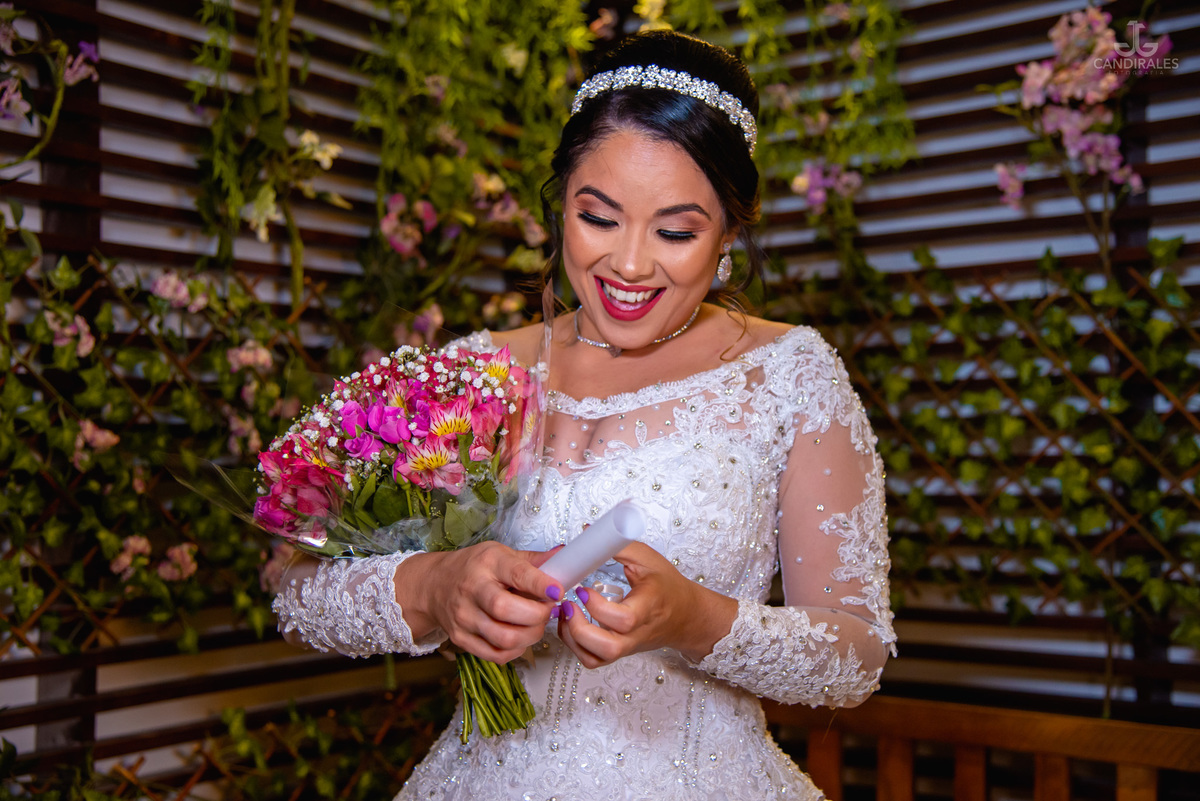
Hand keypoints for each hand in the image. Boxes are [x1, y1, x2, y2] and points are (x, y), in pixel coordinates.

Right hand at [396, 542, 563, 663]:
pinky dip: (516, 650)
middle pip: (507, 610)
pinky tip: (520, 637)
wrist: (434, 585)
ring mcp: (465, 617)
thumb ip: (534, 561)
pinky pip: (496, 655)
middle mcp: (473, 589)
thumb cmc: (473, 568)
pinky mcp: (462, 639)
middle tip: (548, 611)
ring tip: (536, 625)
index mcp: (487, 563)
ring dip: (530, 635)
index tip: (558, 591)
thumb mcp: (501, 554)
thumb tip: (565, 558)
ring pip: (504, 637)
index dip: (540, 585)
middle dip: (538, 615)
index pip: (516, 574)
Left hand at [556, 542, 736, 667]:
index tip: (583, 588)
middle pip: (609, 648)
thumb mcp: (648, 559)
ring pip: (596, 659)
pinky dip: (576, 647)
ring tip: (566, 613)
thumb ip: (618, 546)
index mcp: (648, 608)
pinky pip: (593, 660)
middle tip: (569, 605)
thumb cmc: (667, 586)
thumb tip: (588, 533)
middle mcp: (637, 633)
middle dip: (580, 629)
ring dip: (573, 639)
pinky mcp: (619, 652)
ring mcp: (627, 646)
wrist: (685, 615)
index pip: (623, 619)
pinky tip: (572, 624)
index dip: (598, 607)